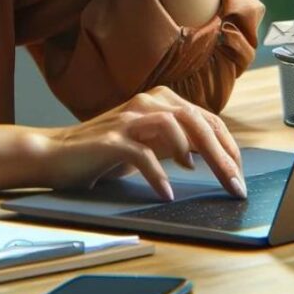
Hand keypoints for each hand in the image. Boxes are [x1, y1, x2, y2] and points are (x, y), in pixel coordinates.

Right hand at [36, 85, 244, 200]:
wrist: (54, 154)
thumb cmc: (102, 152)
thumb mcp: (147, 143)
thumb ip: (175, 141)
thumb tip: (213, 154)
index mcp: (158, 101)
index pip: (206, 119)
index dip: (228, 147)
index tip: (239, 175)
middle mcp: (146, 104)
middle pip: (197, 121)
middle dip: (223, 155)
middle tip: (236, 185)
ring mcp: (128, 120)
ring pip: (177, 127)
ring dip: (200, 156)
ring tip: (211, 182)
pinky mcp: (110, 140)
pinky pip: (143, 153)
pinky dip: (159, 174)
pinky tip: (167, 192)